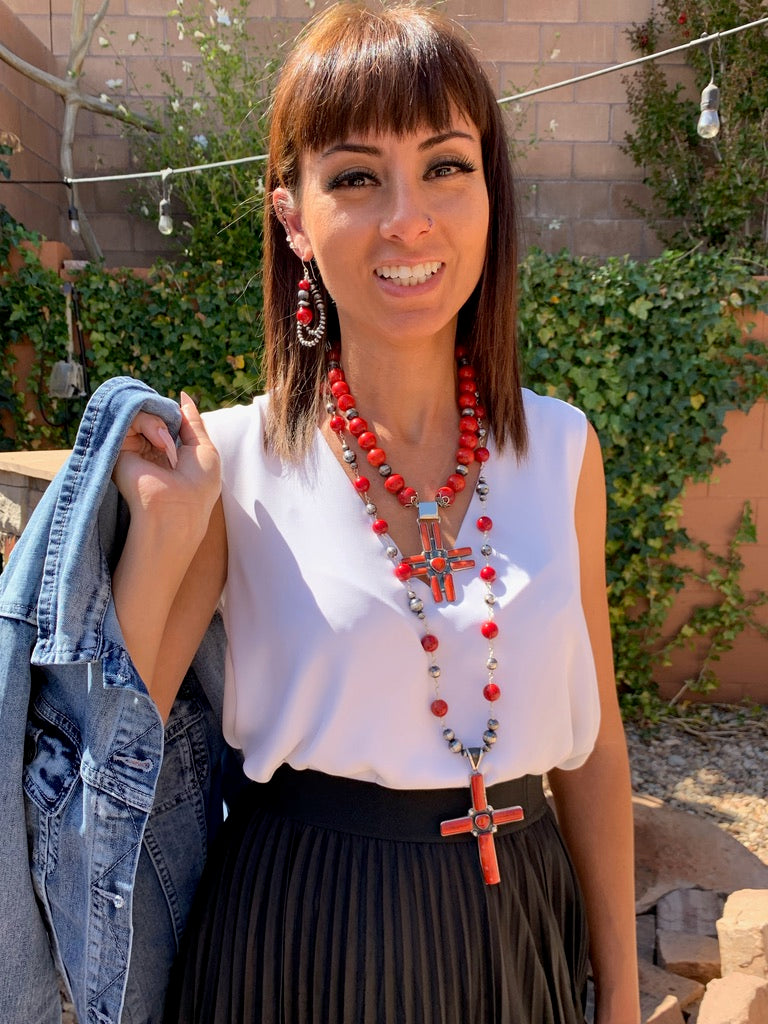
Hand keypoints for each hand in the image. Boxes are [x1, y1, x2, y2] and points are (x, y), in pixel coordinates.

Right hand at [113, 392, 220, 533]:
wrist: (176, 509)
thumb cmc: (197, 486)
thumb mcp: (204, 449)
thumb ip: (193, 422)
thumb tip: (183, 397)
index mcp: (168, 452)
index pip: (167, 420)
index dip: (173, 414)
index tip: (181, 414)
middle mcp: (148, 449)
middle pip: (153, 413)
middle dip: (166, 415)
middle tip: (173, 432)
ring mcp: (133, 448)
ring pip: (141, 413)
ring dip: (158, 422)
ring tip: (166, 442)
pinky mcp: (118, 448)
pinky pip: (128, 417)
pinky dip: (147, 422)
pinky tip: (158, 440)